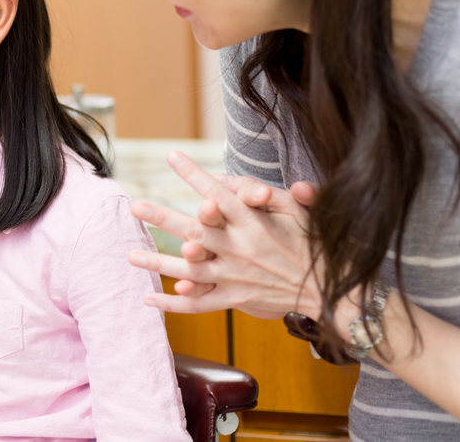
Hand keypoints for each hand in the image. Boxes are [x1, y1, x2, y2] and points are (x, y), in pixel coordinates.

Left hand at [126, 152, 320, 318]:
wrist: (329, 288)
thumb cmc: (311, 241)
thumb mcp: (296, 209)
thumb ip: (263, 192)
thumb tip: (232, 180)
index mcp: (253, 222)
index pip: (218, 193)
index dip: (194, 174)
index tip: (171, 156)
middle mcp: (240, 248)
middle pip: (195, 231)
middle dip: (163, 218)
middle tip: (135, 206)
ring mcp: (235, 277)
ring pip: (190, 270)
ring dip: (158, 262)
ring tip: (130, 255)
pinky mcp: (235, 299)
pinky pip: (200, 304)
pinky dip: (174, 304)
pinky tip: (147, 298)